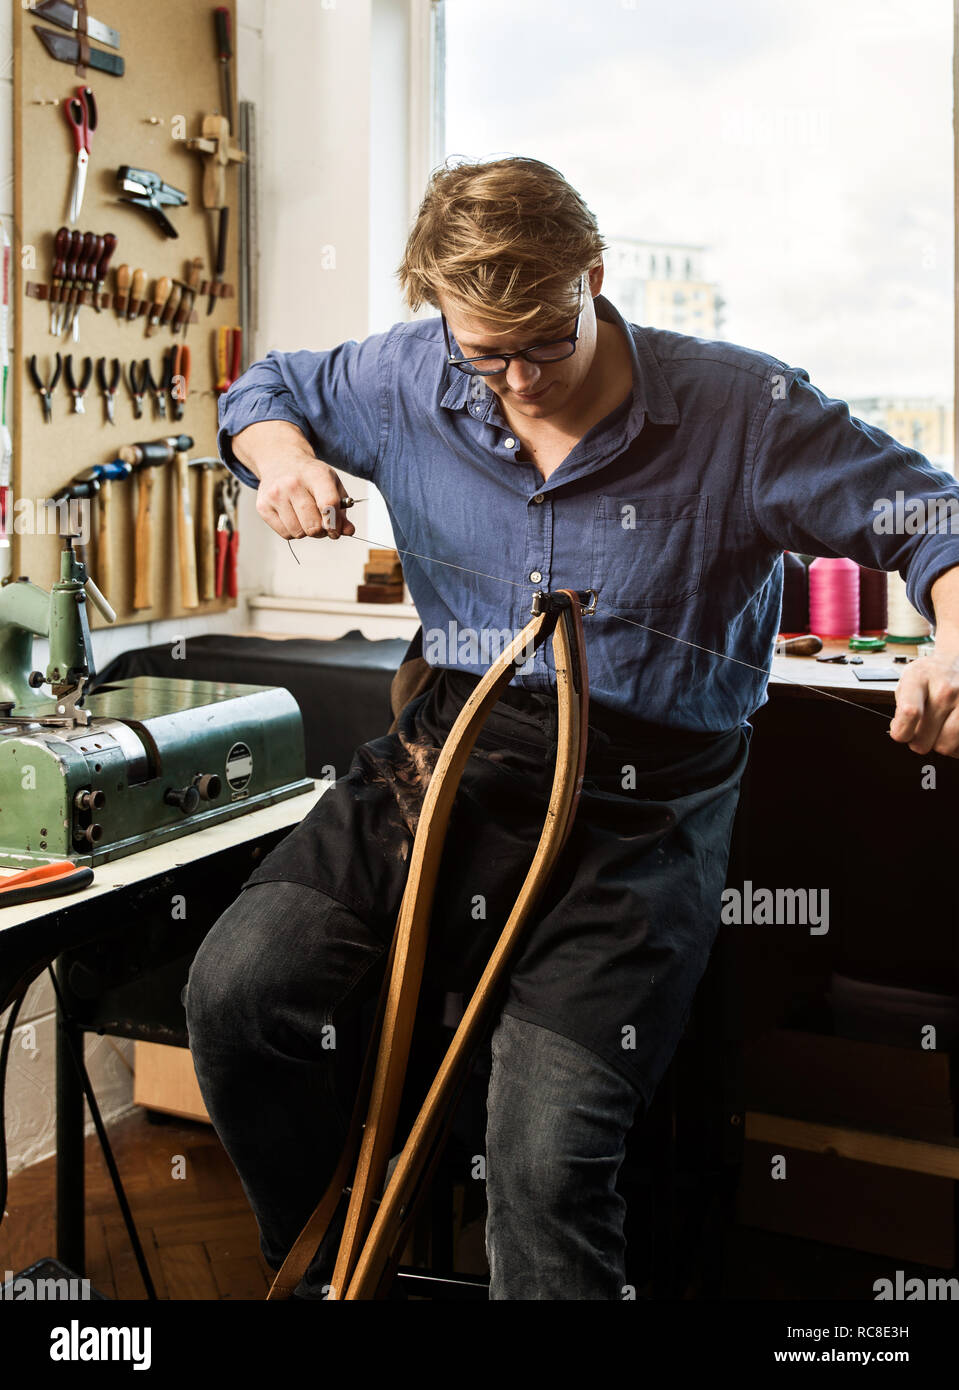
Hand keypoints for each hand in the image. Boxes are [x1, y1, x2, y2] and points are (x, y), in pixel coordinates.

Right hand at [231, 420, 355, 540]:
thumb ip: (342, 510)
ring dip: (306, 531)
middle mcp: (293, 484)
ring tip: (306, 517)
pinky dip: (293, 531)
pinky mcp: (263, 506)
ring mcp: (276, 495)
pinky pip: (285, 534)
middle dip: (322, 531)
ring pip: (299, 533)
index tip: (336, 531)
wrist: (281, 461)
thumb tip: (348, 531)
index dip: (335, 525)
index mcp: (316, 475)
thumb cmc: (310, 476)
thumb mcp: (332, 485)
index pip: (328, 506)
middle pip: (313, 525)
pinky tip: (293, 517)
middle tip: (322, 524)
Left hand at [888, 648, 958, 755]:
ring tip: (938, 729)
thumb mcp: (907, 681)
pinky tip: (951, 730)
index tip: (901, 733)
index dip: (901, 732)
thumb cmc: (930, 675)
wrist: (957, 662)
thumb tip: (900, 731)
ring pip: (946, 747)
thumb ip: (900, 707)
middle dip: (918, 740)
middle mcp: (945, 690)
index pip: (909, 713)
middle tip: (920, 730)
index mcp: (919, 679)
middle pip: (924, 739)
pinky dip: (955, 743)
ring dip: (939, 743)